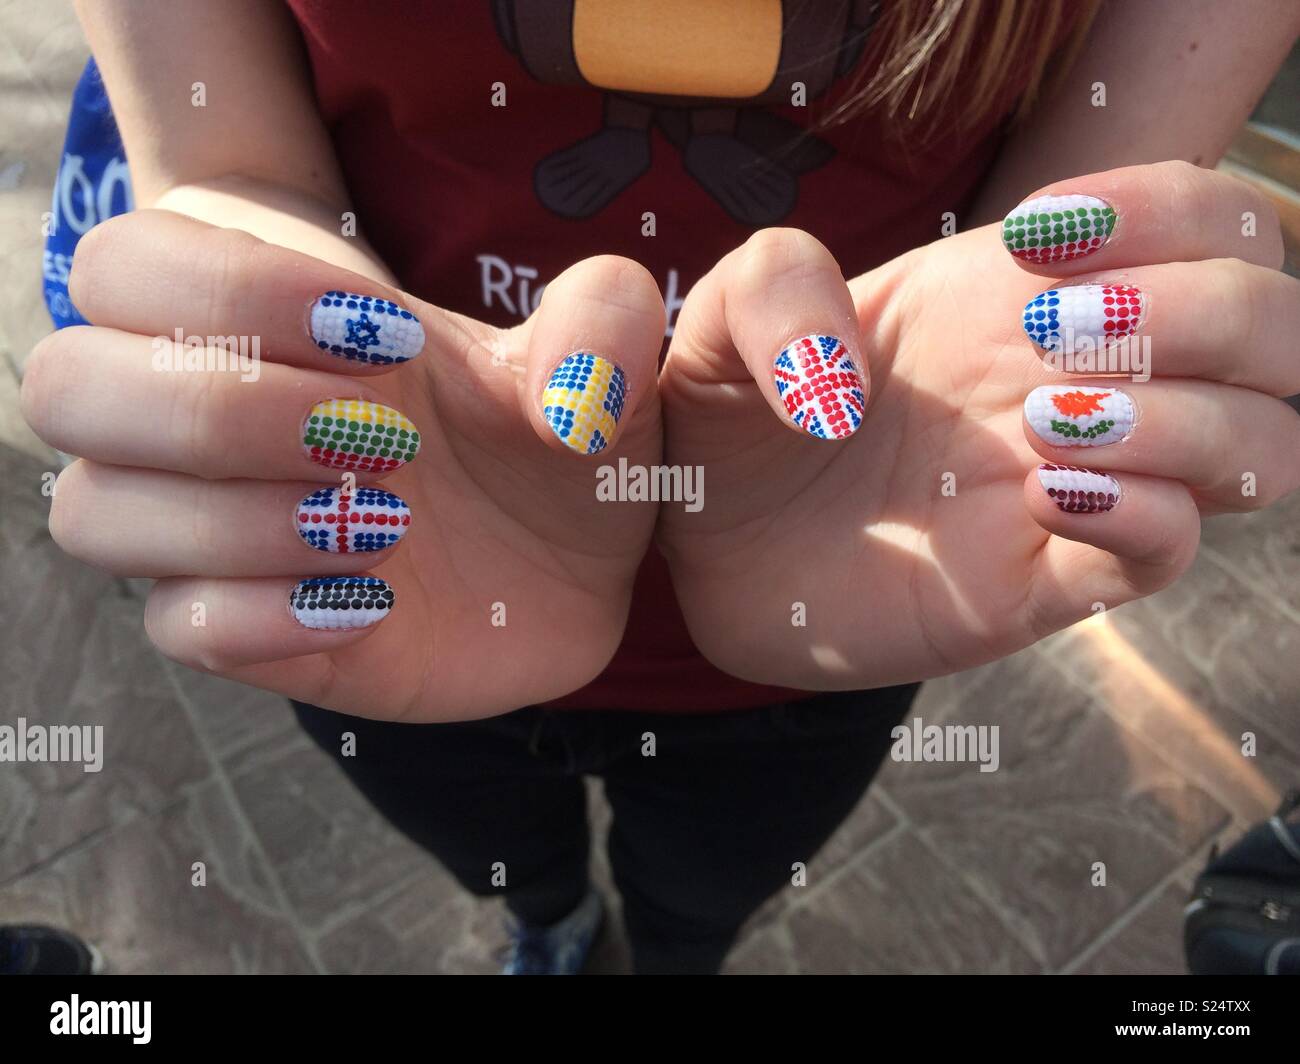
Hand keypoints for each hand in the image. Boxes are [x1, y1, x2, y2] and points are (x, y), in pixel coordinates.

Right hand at [22, 210, 664, 719]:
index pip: (123, 262)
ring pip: (97, 513)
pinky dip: (261, 616)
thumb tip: (576, 356)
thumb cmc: (555, 444)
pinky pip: (177, 625)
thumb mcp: (598, 374)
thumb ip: (601, 330)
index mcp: (267, 321)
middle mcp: (210, 420)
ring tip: (383, 526)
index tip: (383, 334)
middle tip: (372, 436)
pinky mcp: (246, 631)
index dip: (228, 288)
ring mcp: (215, 532)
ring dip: (236, 518)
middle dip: (220, 407)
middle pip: (70, 386)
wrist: (576, 565)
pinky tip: (371, 603)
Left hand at [657, 162, 1299, 688]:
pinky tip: (1046, 498)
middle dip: (1198, 310)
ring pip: (1262, 442)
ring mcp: (1079, 481)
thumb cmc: (732, 422)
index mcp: (1025, 290)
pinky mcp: (1049, 582)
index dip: (1166, 210)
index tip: (1040, 245)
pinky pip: (1173, 552)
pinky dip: (1146, 518)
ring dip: (1188, 419)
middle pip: (1271, 320)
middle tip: (1053, 334)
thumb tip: (854, 371)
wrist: (707, 551)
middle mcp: (1079, 379)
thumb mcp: (726, 322)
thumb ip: (773, 286)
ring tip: (1040, 424)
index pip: (1202, 216)